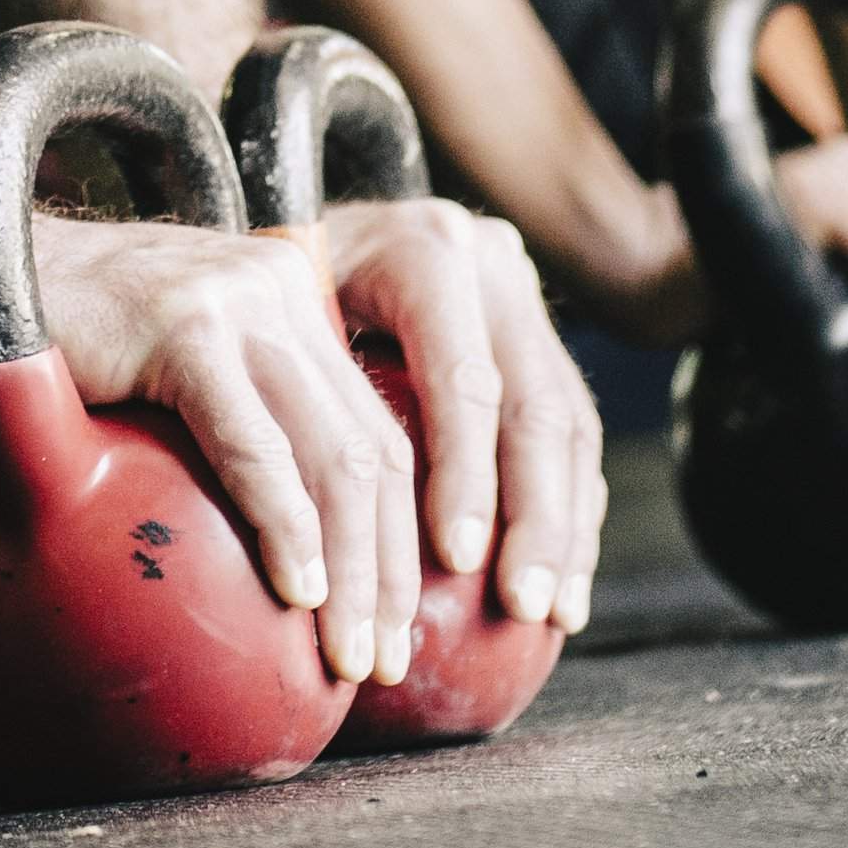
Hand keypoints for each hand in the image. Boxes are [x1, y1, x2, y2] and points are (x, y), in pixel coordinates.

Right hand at [23, 213, 415, 688]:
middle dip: (392, 572)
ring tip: (349, 653)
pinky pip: (253, 446)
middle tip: (382, 665)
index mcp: (288, 301)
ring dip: (356, 570)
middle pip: (372, 449)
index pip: (375, 432)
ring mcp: (235, 300)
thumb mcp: (156, 383)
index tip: (393, 632)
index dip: (402, 542)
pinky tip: (301, 590)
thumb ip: (214, 433)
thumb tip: (258, 566)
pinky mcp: (182, 327)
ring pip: (333, 454)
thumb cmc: (42, 347)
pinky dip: (287, 526)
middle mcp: (279, 289)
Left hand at [316, 194, 608, 635]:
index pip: (463, 381)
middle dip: (536, 518)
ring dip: (567, 529)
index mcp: (425, 254)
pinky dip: (572, 511)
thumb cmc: (273, 294)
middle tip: (522, 606)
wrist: (317, 232)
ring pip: (570, 426)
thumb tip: (296, 528)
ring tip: (551, 615)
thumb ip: (301, 388)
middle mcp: (491, 263)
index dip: (465, 476)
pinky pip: (574, 433)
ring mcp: (525, 297)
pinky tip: (562, 581)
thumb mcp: (276, 318)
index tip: (456, 562)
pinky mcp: (542, 336)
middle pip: (536, 408)